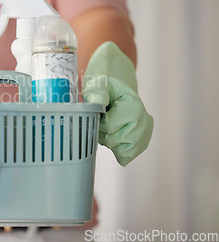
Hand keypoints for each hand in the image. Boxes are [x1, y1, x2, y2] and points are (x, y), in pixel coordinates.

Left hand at [82, 42, 152, 165]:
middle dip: (102, 133)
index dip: (97, 122)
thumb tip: (96, 102)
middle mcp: (143, 120)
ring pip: (119, 150)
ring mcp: (145, 134)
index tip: (98, 114)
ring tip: (109, 128)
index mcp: (133, 105)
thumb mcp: (98, 84)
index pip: (108, 125)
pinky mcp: (142, 144)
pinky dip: (115, 150)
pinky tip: (115, 136)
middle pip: (113, 140)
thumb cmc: (106, 90)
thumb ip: (95, 92)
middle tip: (102, 121)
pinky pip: (125, 156)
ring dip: (108, 142)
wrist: (118, 94)